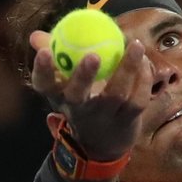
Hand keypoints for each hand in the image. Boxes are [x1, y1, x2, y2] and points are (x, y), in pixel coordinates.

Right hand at [29, 30, 151, 161]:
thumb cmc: (81, 104)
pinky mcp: (128, 121)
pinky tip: (144, 61)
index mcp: (60, 97)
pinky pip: (138, 99)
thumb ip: (55, 56)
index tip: (44, 52)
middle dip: (84, 75)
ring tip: (135, 45)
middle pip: (78, 95)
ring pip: (116, 94)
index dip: (43, 70)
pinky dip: (143, 79)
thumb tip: (36, 35)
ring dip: (127, 68)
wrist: (102, 146)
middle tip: (93, 55)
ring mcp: (105, 117)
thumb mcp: (63, 85)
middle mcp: (79, 110)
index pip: (44, 85)